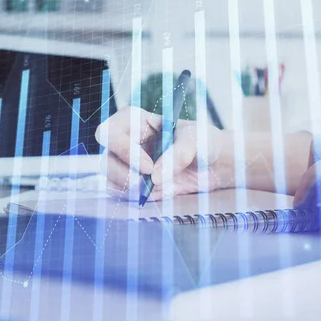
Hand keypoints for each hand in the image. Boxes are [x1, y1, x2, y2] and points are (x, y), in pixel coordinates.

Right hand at [95, 106, 227, 200]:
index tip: (148, 166)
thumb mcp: (197, 139)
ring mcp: (128, 165)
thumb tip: (156, 177)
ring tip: (151, 191)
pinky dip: (132, 198)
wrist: (214, 165)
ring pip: (110, 177)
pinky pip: (120, 193)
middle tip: (145, 184)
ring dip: (126, 187)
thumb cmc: (204, 141)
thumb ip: (179, 153)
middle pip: (106, 157)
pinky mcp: (135, 184)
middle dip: (122, 173)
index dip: (123, 149)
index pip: (110, 131)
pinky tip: (152, 196)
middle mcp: (127, 142)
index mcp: (137, 122)